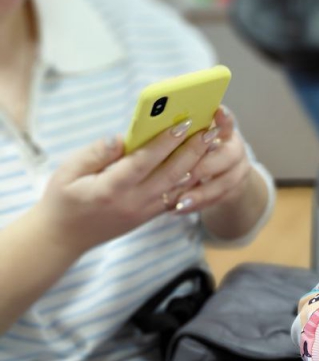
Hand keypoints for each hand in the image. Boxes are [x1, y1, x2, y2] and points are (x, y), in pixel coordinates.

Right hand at [37, 118, 214, 252]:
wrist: (65, 237)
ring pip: (179, 187)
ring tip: (214, 145)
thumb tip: (122, 138)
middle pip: (171, 173)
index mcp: (111, 188)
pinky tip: (204, 164)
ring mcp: (144, 211)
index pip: (144, 161)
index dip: (165, 142)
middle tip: (211, 130)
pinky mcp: (149, 216)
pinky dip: (192, 181)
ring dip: (198, 164)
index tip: (182, 123)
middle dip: (193, 150)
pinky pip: (176, 198)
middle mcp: (133, 201)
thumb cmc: (62, 198)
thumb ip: (95, 153)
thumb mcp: (68, 171)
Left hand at [169, 106, 253, 214]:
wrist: (222, 172)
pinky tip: (177, 210)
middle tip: (184, 175)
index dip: (225, 118)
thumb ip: (178, 133)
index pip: (227, 121)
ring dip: (200, 193)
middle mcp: (235, 149)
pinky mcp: (234, 191)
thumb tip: (148, 129)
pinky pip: (216, 200)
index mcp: (224, 130)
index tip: (217, 111)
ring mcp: (238, 171)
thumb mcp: (191, 137)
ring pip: (224, 183)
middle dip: (204, 166)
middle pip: (227, 156)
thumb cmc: (192, 149)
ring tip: (179, 202)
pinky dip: (197, 205)